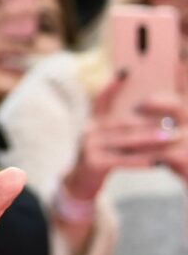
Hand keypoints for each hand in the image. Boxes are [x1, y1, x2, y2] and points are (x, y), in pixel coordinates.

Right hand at [64, 77, 181, 203]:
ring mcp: (89, 147)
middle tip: (175, 122)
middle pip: (124, 124)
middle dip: (151, 123)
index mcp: (93, 122)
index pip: (102, 100)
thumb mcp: (104, 136)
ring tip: (172, 138)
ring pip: (126, 141)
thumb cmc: (100, 156)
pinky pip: (122, 160)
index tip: (126, 71)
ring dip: (152, 140)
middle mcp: (88, 131)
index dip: (112, 86)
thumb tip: (134, 99)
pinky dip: (140, 161)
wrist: (80, 182)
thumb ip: (115, 121)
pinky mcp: (92, 163)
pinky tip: (157, 161)